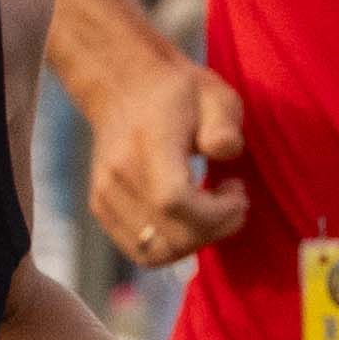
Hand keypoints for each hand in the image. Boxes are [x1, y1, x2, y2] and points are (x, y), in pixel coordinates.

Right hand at [83, 56, 250, 267]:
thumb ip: (224, 123)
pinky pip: (140, 250)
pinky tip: (187, 217)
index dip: (215, 214)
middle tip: (233, 203)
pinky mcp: (101, 207)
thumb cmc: (179, 93)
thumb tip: (223, 152)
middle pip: (169, 236)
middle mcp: (118, 173)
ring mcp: (104, 193)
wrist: (123, 86)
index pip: (175, 201)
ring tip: (211, 211)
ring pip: (155, 253)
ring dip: (194, 243)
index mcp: (148, 143)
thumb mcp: (214, 94)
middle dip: (214, 231)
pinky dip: (171, 245)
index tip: (237, 192)